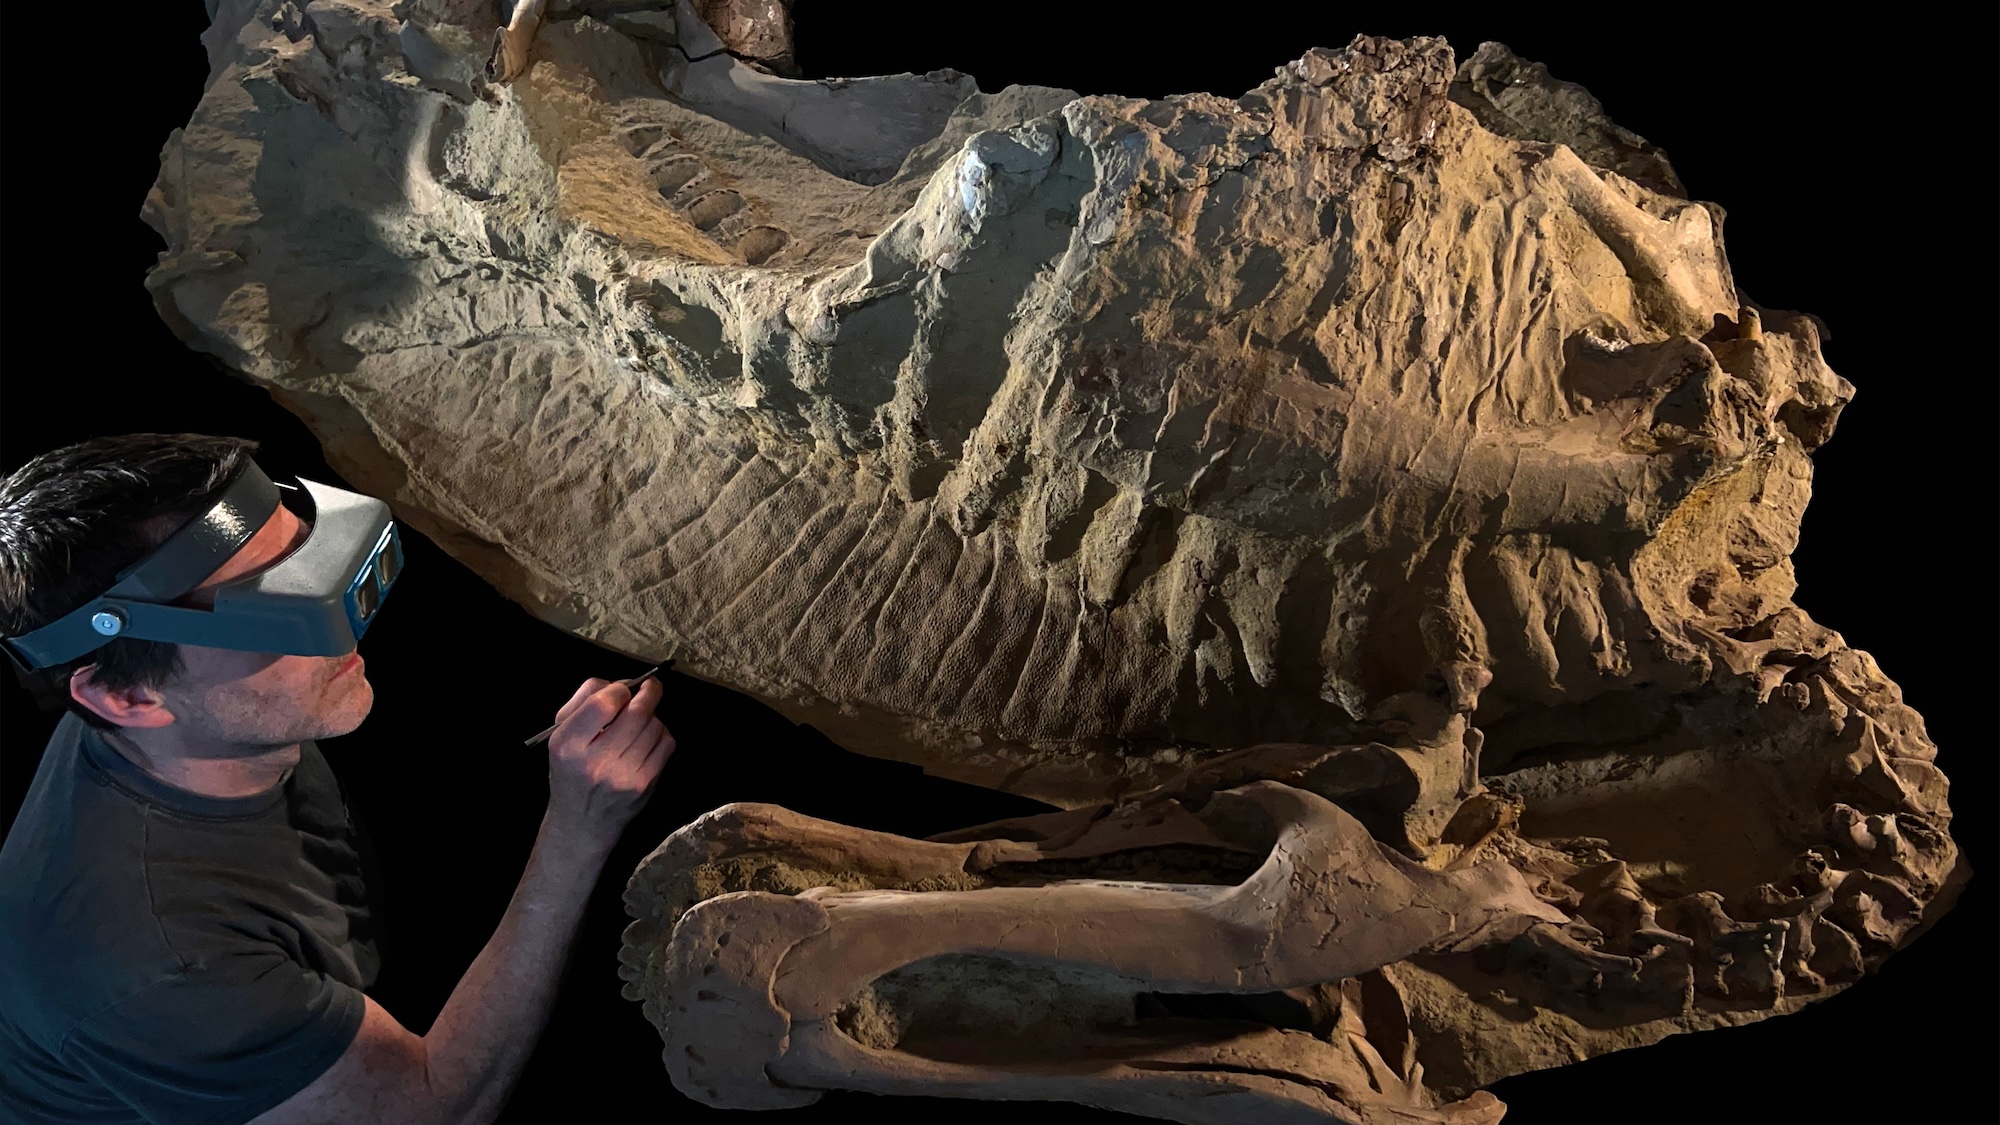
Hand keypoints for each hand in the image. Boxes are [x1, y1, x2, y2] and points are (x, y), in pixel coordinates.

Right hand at [543, 675, 674, 844]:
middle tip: (650, 687)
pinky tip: (649, 738)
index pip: (603, 703)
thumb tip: (622, 684)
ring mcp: (623, 776)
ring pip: (654, 726)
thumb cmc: (571, 770)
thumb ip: (585, 701)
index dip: (619, 689)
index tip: (623, 689)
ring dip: (653, 716)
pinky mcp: (645, 784)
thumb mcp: (561, 734)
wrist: (581, 822)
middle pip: (636, 713)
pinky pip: (666, 744)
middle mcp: (595, 762)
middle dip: (648, 694)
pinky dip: (661, 734)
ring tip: (642, 719)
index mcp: (568, 745)